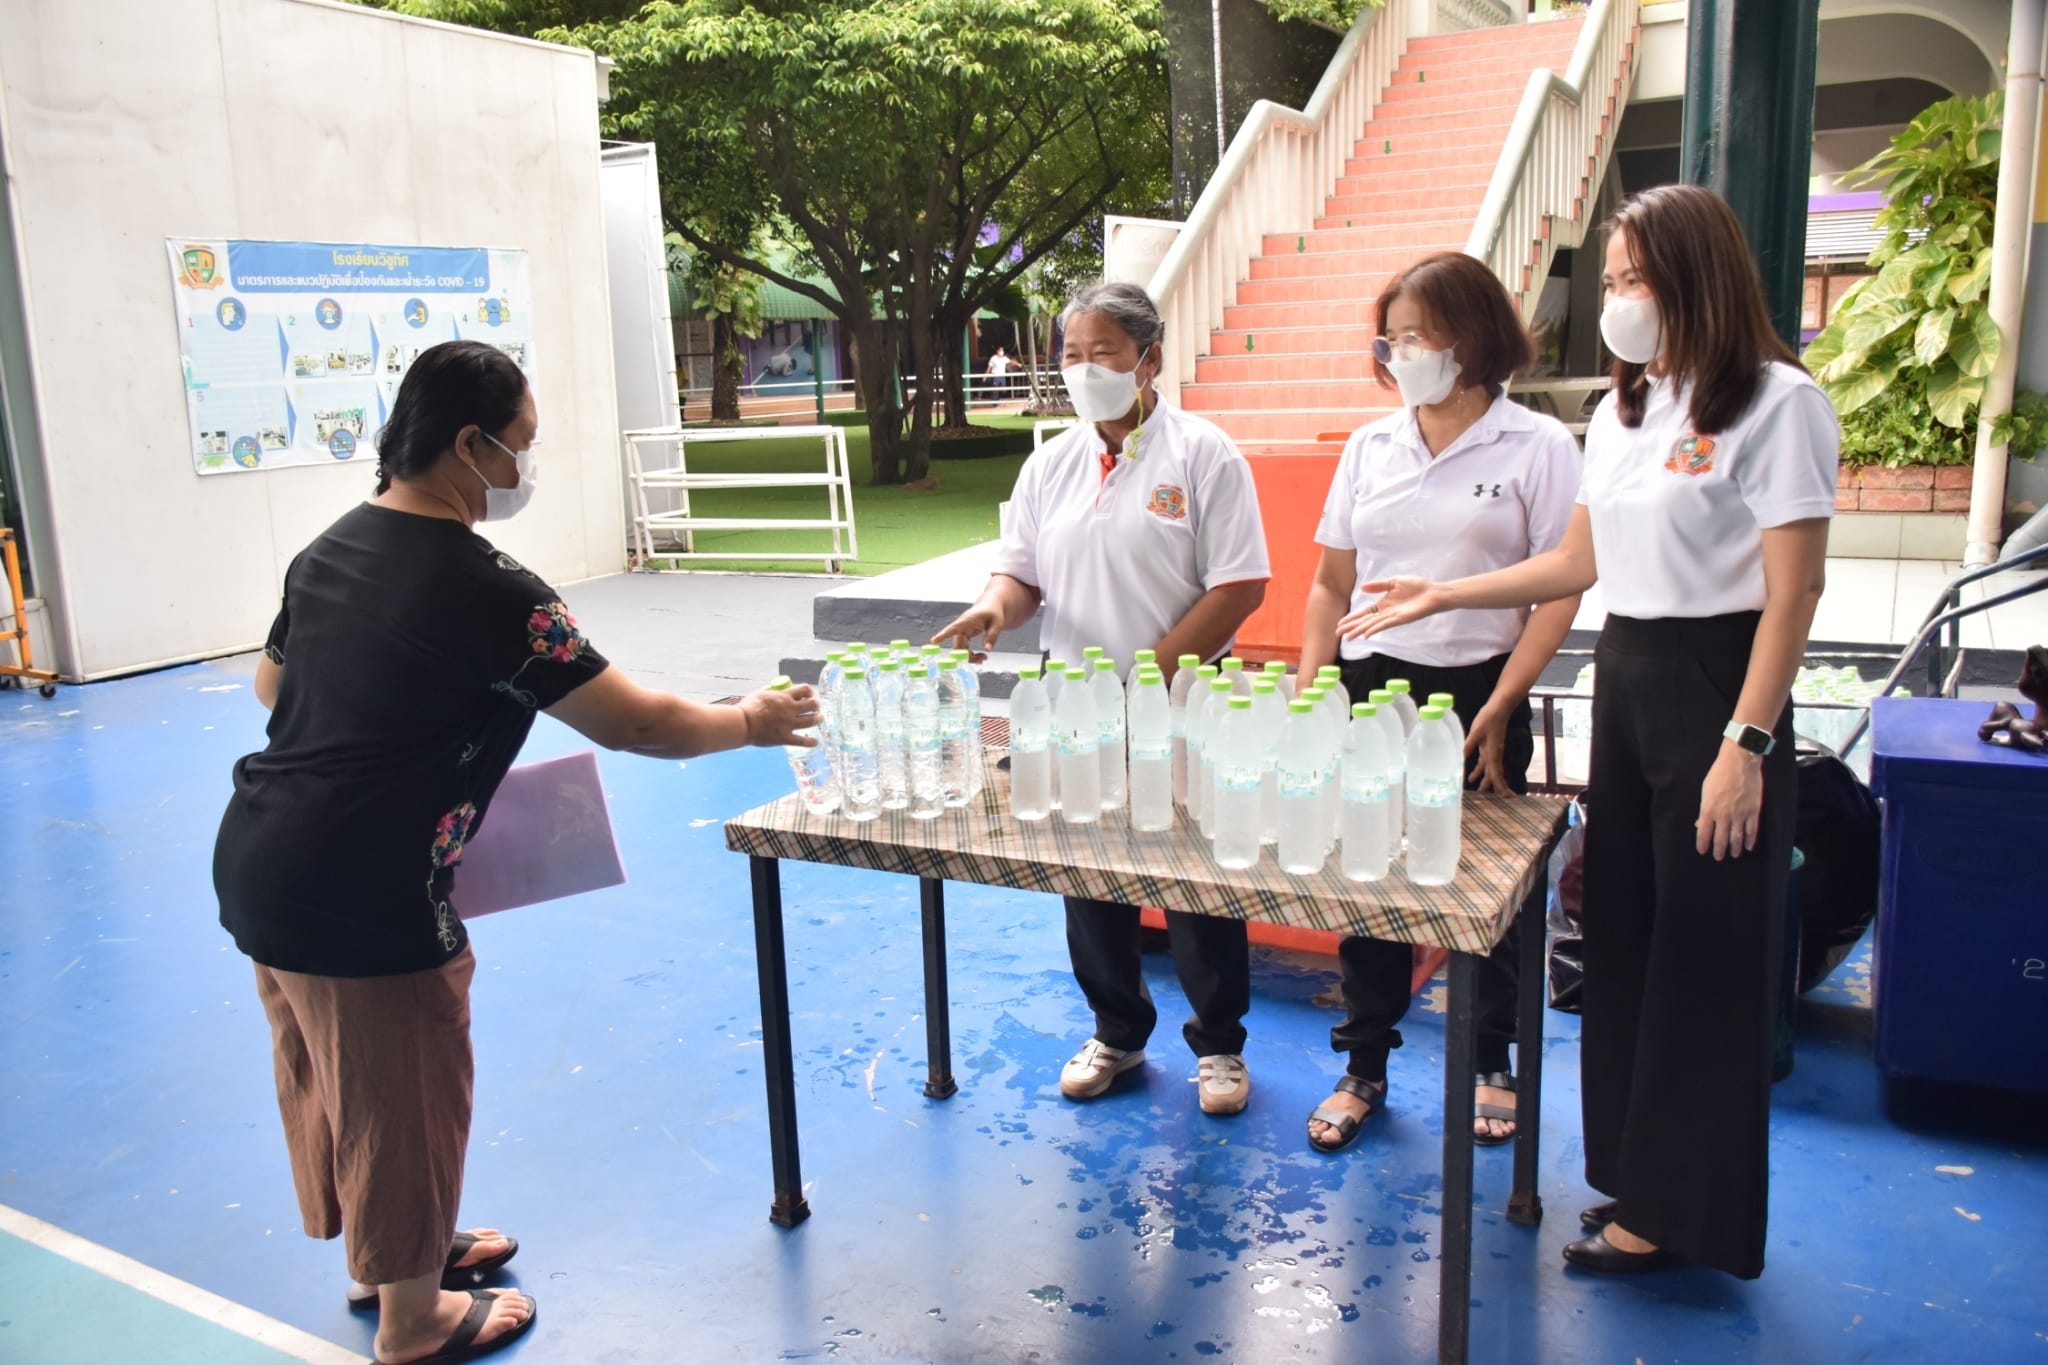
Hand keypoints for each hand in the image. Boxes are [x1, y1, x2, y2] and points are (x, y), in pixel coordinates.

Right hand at [740, 683, 818, 747]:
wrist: (742, 724)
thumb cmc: (748, 708)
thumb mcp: (761, 692)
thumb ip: (772, 689)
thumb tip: (779, 686)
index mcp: (784, 696)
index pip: (805, 690)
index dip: (810, 692)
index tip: (809, 695)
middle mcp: (789, 709)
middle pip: (812, 704)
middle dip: (816, 705)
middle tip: (816, 707)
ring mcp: (788, 724)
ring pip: (811, 720)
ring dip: (818, 719)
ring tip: (820, 718)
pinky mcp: (785, 738)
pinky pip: (802, 741)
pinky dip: (811, 742)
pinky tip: (815, 742)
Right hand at [933, 606, 1001, 659]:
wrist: (990, 605)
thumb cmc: (993, 611)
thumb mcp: (997, 623)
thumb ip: (992, 636)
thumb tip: (986, 649)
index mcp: (968, 620)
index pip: (953, 628)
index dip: (943, 635)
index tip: (934, 641)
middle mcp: (962, 627)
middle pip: (958, 645)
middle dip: (966, 656)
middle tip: (982, 659)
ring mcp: (962, 632)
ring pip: (960, 649)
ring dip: (969, 656)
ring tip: (983, 658)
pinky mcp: (965, 636)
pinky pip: (964, 648)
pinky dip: (970, 654)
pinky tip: (980, 656)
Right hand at [1336, 576, 1449, 641]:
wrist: (1434, 592)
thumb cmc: (1418, 587)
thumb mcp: (1394, 582)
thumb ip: (1378, 585)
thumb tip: (1362, 587)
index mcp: (1383, 604)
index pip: (1364, 612)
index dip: (1352, 617)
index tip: (1341, 623)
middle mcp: (1386, 613)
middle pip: (1365, 621)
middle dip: (1351, 627)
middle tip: (1338, 633)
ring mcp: (1393, 617)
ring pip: (1372, 625)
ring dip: (1359, 631)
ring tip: (1348, 637)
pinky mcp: (1401, 619)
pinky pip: (1385, 624)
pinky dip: (1374, 629)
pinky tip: (1366, 634)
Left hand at [1463, 704, 1513, 795]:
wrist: (1498, 708)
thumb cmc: (1489, 719)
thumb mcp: (1475, 733)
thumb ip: (1467, 746)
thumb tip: (1458, 758)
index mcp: (1493, 754)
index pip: (1497, 775)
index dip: (1501, 787)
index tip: (1507, 797)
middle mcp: (1495, 755)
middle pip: (1494, 775)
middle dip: (1492, 787)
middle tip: (1487, 798)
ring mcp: (1493, 751)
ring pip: (1489, 769)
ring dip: (1484, 779)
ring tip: (1477, 788)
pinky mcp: (1490, 746)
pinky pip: (1486, 762)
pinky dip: (1480, 769)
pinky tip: (1473, 773)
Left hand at [1695, 743, 1763, 858]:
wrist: (1740, 762)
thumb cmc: (1719, 773)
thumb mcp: (1705, 790)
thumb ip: (1704, 810)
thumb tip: (1700, 824)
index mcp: (1709, 809)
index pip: (1704, 833)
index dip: (1703, 844)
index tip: (1703, 851)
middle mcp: (1724, 815)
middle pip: (1721, 839)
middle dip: (1719, 850)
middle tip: (1719, 857)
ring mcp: (1740, 814)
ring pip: (1737, 837)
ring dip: (1735, 848)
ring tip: (1734, 854)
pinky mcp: (1753, 811)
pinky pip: (1752, 830)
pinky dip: (1750, 840)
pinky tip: (1749, 847)